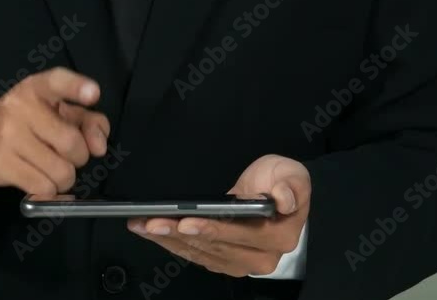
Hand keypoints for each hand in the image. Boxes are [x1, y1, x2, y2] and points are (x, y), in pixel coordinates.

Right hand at [0, 67, 109, 194]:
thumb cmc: (29, 125)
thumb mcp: (61, 113)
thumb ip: (89, 122)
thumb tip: (98, 147)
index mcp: (38, 88)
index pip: (58, 82)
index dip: (77, 87)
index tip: (93, 93)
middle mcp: (20, 106)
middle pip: (71, 143)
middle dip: (78, 157)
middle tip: (66, 155)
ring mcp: (7, 134)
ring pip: (60, 171)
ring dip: (64, 178)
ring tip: (51, 168)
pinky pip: (43, 188)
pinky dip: (48, 191)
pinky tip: (39, 181)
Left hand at [128, 154, 310, 276]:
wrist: (275, 191)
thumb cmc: (281, 181)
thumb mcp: (292, 174)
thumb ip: (291, 185)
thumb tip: (283, 199)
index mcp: (279, 236)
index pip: (240, 235)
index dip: (212, 229)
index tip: (187, 221)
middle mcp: (261, 257)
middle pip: (213, 247)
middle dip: (178, 233)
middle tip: (152, 222)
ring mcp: (241, 262)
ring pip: (199, 252)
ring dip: (169, 239)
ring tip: (144, 225)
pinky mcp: (224, 262)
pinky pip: (195, 255)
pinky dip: (172, 243)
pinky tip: (153, 232)